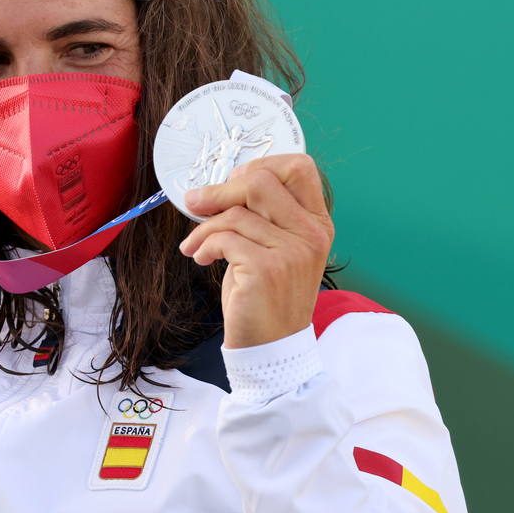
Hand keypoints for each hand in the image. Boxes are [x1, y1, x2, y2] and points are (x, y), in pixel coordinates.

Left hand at [178, 155, 334, 348]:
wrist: (271, 346)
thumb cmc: (265, 295)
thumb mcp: (274, 248)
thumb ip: (261, 215)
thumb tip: (220, 185)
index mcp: (318, 222)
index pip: (299, 167)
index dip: (259, 166)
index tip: (233, 184)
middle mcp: (312, 234)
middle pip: (260, 181)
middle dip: (219, 191)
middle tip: (197, 205)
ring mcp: (294, 251)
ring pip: (235, 213)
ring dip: (203, 227)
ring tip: (195, 245)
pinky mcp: (269, 268)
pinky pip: (224, 238)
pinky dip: (203, 245)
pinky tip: (201, 258)